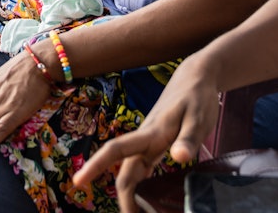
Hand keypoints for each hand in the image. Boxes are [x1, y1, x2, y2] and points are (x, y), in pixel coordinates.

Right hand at [73, 56, 221, 210]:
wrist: (195, 78)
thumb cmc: (197, 96)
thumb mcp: (198, 117)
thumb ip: (189, 138)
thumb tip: (179, 158)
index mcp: (151, 133)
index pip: (116, 150)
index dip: (96, 165)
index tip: (78, 182)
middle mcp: (145, 139)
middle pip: (124, 170)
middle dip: (123, 197)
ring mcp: (149, 142)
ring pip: (132, 171)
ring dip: (130, 193)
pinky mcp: (156, 144)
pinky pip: (142, 167)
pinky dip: (141, 186)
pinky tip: (147, 199)